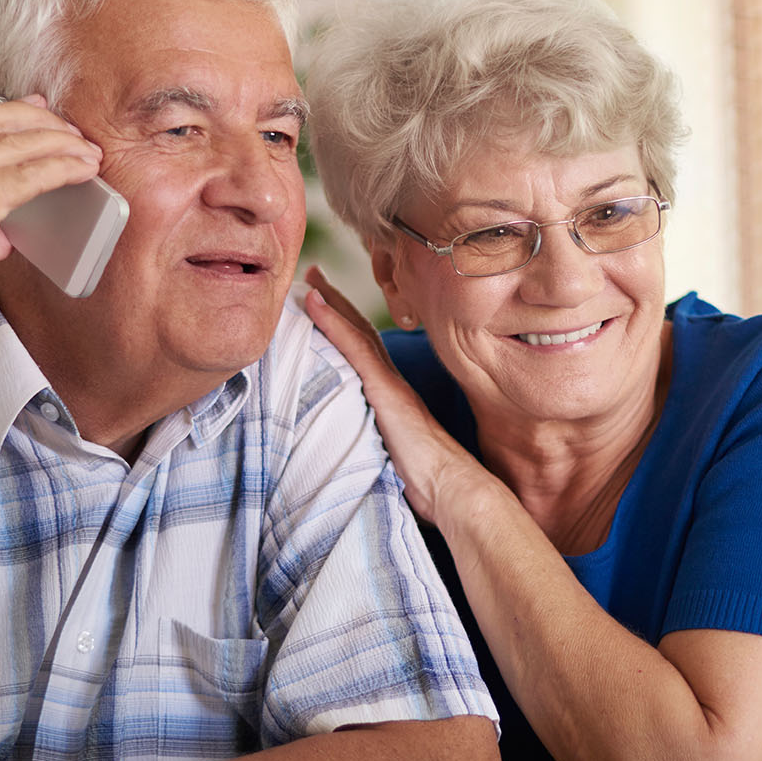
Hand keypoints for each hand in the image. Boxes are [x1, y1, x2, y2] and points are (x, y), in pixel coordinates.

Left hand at [303, 266, 481, 520]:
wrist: (452, 487)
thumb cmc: (429, 481)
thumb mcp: (395, 455)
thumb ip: (381, 444)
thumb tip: (365, 455)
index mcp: (392, 394)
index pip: (365, 350)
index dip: (345, 323)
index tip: (324, 300)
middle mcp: (391, 381)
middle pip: (360, 330)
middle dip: (336, 301)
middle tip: (313, 273)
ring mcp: (388, 383)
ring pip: (357, 332)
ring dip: (331, 302)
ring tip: (309, 278)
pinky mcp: (385, 391)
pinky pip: (355, 348)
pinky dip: (333, 322)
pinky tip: (314, 303)